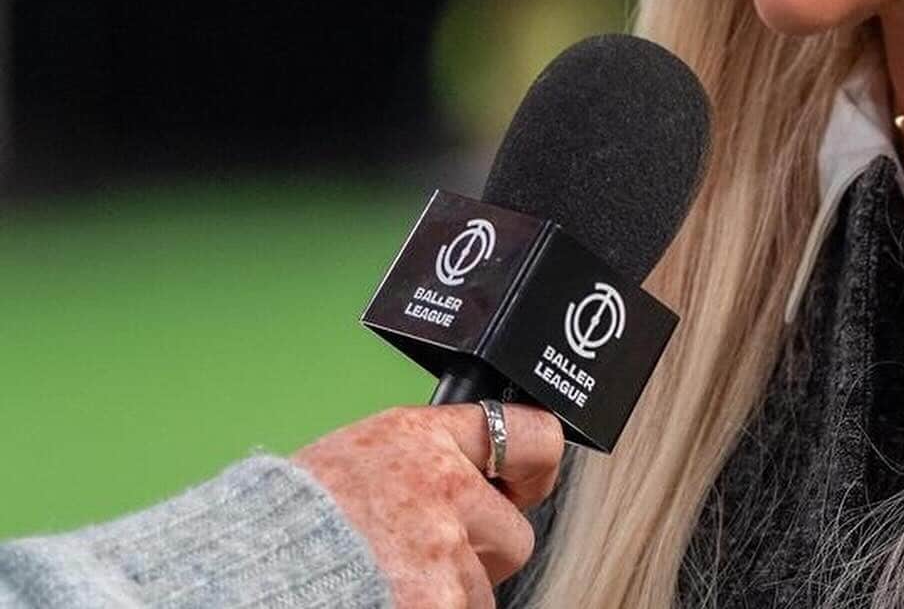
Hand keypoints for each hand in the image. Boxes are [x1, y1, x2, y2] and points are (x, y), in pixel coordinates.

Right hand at [294, 402, 564, 608]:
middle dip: (482, 554)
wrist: (246, 569)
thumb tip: (480, 481)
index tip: (527, 482)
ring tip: (388, 580)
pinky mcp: (436, 604)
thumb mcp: (362, 455)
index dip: (535, 466)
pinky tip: (390, 597)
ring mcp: (444, 553)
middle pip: (515, 534)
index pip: (530, 435)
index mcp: (425, 438)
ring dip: (449, 595)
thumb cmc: (292, 520)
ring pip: (484, 591)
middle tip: (428, 558)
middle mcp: (445, 489)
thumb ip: (427, 461)